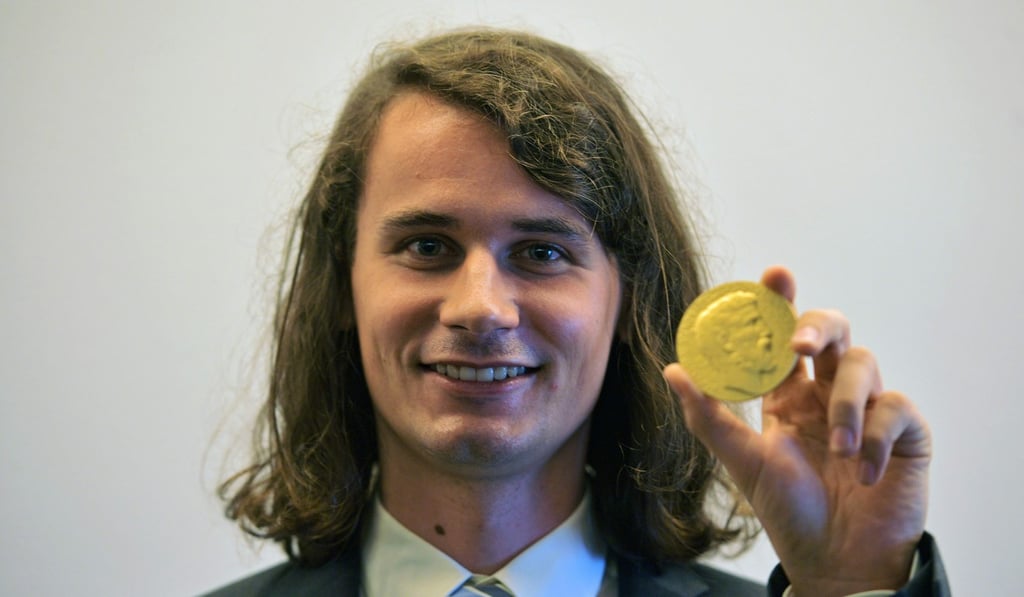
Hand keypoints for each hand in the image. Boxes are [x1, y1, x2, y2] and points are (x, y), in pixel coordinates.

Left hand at [664, 266, 930, 595]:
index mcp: (788, 394)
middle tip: (799, 344)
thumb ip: (709, 416)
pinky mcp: (905, 432)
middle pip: (831, 330)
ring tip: (839, 448)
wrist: (834, 559)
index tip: (775, 275)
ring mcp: (868, 408)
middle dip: (817, 325)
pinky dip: (877, 436)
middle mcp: (827, 392)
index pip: (782, 337)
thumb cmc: (789, 509)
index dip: (780, 304)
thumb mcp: (743, 461)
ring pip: (863, 363)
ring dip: (847, 403)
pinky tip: (863, 472)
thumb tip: (673, 369)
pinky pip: (897, 408)